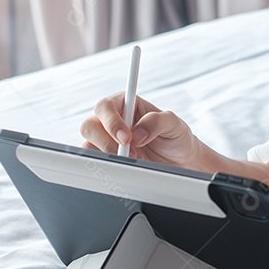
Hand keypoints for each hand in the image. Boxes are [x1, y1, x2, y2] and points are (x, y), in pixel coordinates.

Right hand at [80, 93, 202, 168]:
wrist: (179, 160)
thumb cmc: (174, 136)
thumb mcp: (173, 123)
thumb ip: (156, 121)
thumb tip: (137, 133)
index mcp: (125, 103)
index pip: (106, 106)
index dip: (111, 122)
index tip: (126, 138)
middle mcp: (112, 120)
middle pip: (90, 126)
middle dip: (108, 142)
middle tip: (131, 152)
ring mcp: (106, 139)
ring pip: (89, 145)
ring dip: (110, 155)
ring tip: (137, 158)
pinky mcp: (107, 157)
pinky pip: (95, 161)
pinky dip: (109, 166)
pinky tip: (128, 165)